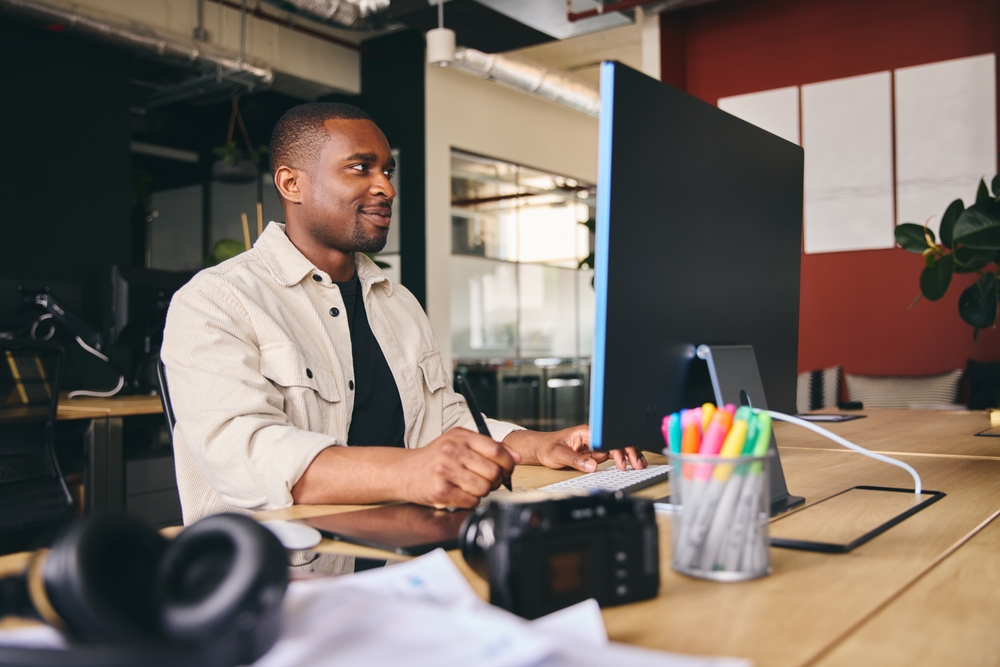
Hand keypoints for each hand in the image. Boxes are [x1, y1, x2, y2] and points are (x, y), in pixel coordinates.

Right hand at [400, 427, 519, 508]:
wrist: (405, 471)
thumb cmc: (434, 458)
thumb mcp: (459, 443)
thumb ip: (488, 447)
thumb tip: (515, 457)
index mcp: (461, 436)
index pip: (496, 450)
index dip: (508, 463)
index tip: (508, 470)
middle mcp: (452, 451)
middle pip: (493, 472)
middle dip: (496, 481)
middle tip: (489, 481)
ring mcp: (445, 470)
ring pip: (484, 488)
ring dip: (483, 492)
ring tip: (472, 487)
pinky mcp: (440, 490)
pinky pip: (471, 501)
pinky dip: (471, 501)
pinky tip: (462, 493)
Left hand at [503, 425, 645, 472]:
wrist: (541, 448)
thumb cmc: (548, 446)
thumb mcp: (558, 454)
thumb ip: (576, 460)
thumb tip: (592, 466)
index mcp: (586, 432)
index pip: (607, 438)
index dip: (618, 449)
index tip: (622, 461)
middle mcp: (594, 437)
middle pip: (617, 442)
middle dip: (630, 452)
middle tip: (638, 464)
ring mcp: (596, 445)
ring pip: (618, 448)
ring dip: (630, 456)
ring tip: (640, 465)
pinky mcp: (596, 453)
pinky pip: (613, 455)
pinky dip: (623, 460)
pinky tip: (631, 466)